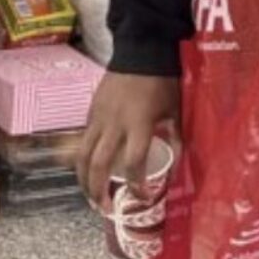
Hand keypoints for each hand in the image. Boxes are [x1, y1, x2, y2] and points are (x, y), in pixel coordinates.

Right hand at [76, 72, 180, 208]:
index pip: (134, 162)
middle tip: (104, 208)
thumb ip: (176, 139)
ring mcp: (98, 118)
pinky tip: (88, 171)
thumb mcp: (175, 110)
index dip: (136, 184)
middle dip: (98, 190)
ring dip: (83, 180)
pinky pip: (83, 141)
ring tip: (90, 197)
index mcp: (139, 123)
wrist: (140, 50)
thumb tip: (176, 168)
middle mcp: (114, 123)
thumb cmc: (163, 81)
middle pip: (98, 164)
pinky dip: (82, 160)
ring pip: (82, 155)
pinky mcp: (90, 112)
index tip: (141, 197)